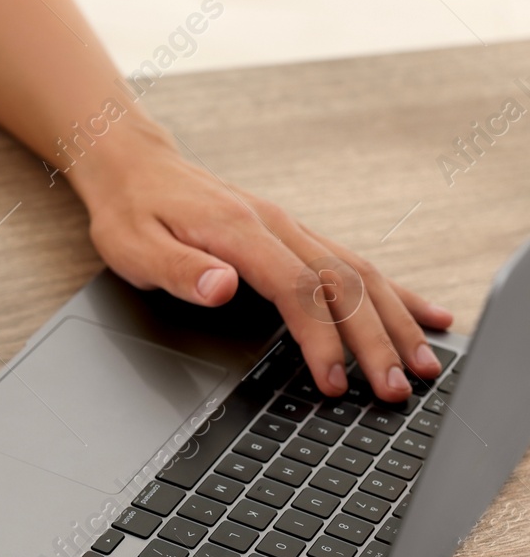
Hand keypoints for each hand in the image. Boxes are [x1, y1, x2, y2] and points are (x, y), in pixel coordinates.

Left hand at [67, 121, 452, 401]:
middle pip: (343, 284)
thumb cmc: (132, 212)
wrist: (136, 168)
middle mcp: (277, 226)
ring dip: (396, 321)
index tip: (334, 379)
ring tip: (424, 364)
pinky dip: (394, 293)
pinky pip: (355, 264)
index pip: (296, 289)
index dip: (320, 337)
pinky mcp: (296, 236)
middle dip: (375, 339)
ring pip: (360, 274)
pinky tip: (425, 317)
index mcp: (239, 231)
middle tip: (396, 387)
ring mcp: (292, 229)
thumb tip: (220, 287)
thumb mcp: (135, 247)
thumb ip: (179, 271)